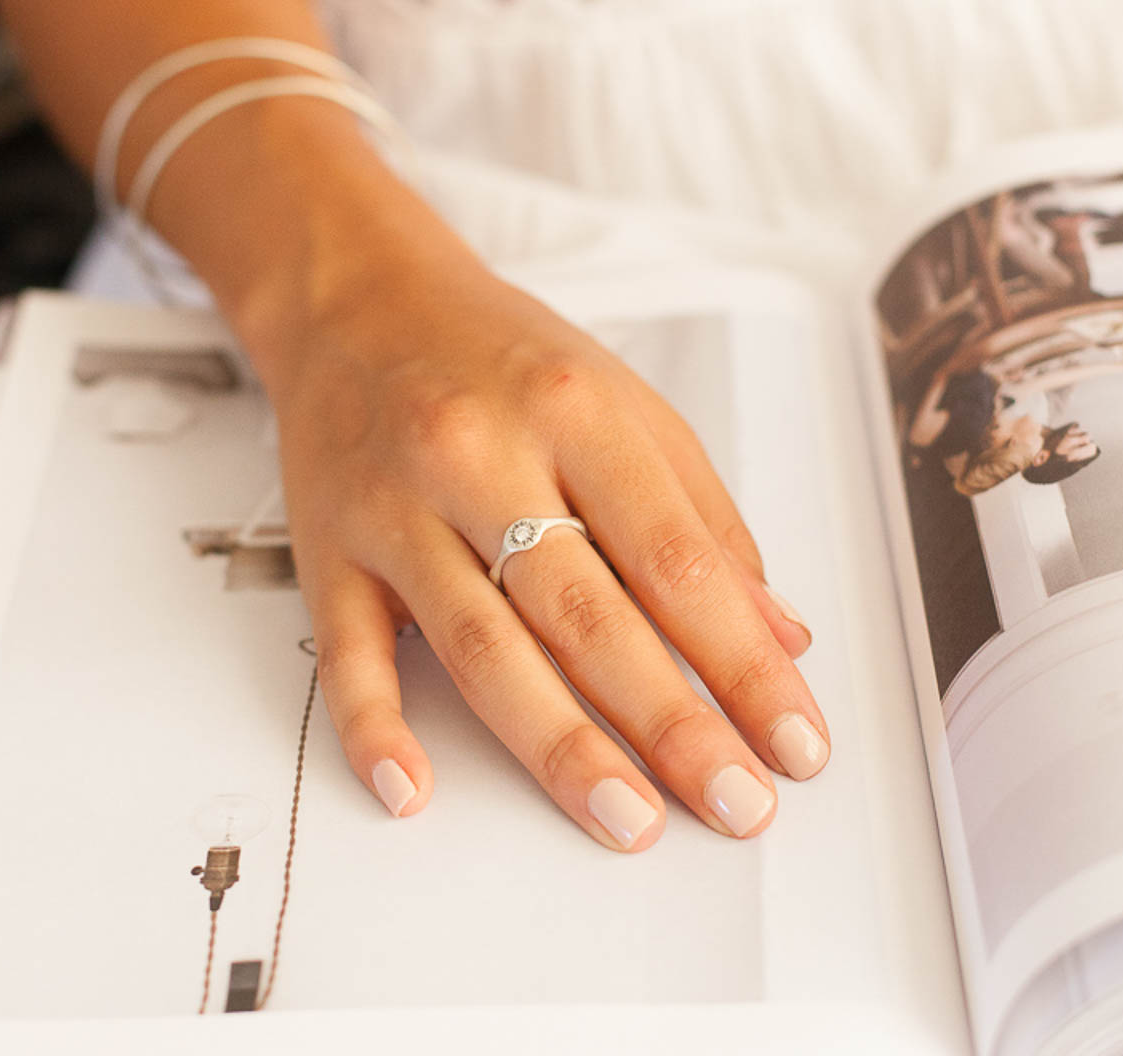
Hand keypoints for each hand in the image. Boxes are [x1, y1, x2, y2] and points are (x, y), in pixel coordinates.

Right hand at [267, 251, 828, 852]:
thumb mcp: (622, 403)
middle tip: (737, 804)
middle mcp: (481, 457)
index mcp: (575, 415)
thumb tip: (777, 631)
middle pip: (587, 616)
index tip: (793, 739)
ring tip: (628, 821)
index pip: (678, 561)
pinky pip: (348, 649)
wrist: (358, 301)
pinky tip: (416, 790)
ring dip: (559, 747)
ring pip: (481, 647)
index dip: (744, 661)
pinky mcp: (329, 548)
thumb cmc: (501, 356)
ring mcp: (397, 507)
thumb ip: (701, 515)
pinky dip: (376, 725)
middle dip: (672, 724)